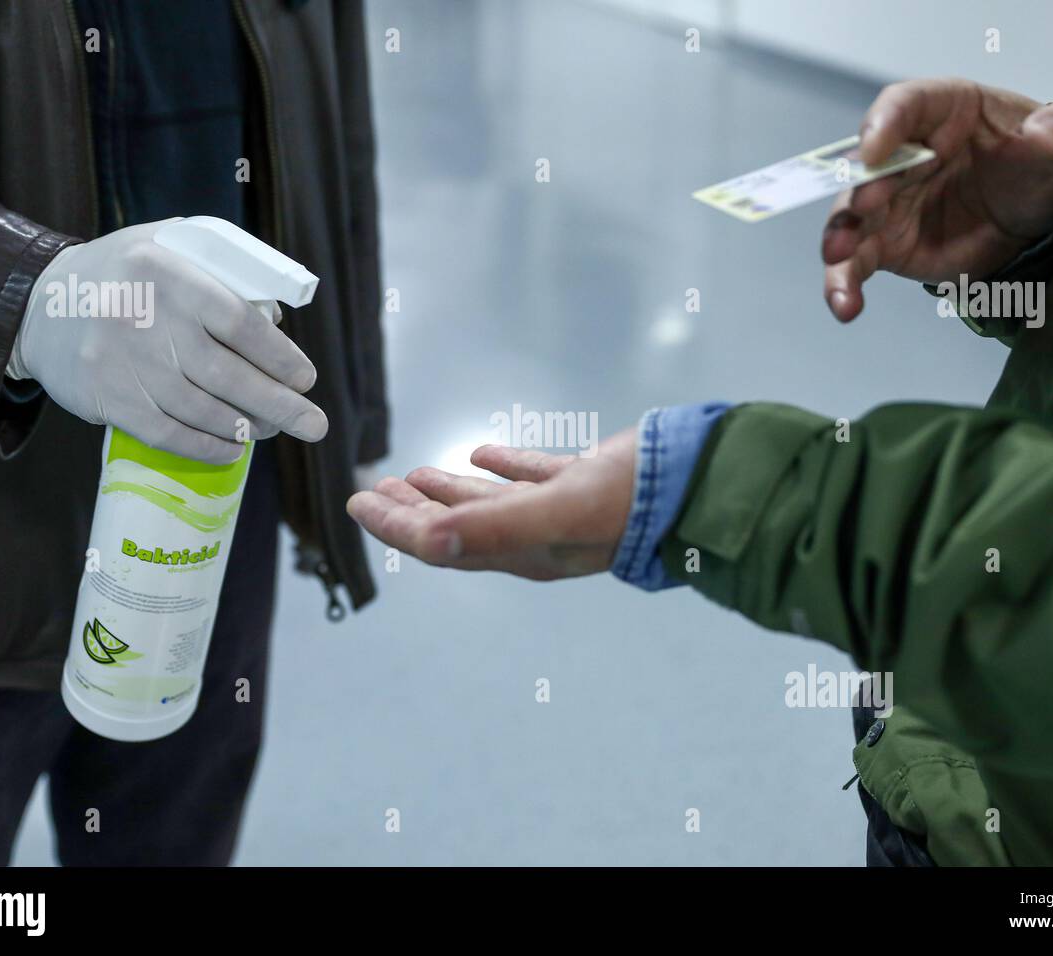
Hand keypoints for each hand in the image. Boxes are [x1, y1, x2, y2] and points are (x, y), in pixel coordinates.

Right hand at [9, 219, 328, 462]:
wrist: (39, 304)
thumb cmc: (128, 276)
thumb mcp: (170, 246)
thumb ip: (223, 271)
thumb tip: (277, 322)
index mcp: (169, 272)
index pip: (239, 322)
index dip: (279, 357)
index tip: (305, 379)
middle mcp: (145, 317)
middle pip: (227, 375)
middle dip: (280, 406)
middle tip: (314, 425)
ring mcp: (123, 362)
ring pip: (201, 409)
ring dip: (246, 427)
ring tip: (273, 431)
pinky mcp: (107, 397)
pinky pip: (167, 433)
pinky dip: (206, 446)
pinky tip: (232, 449)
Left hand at [346, 428, 636, 579]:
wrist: (695, 490)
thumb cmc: (626, 504)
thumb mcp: (555, 514)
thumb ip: (493, 528)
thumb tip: (429, 541)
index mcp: (518, 551)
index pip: (440, 543)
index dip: (395, 525)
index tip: (357, 502)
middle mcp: (533, 538)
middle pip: (454, 527)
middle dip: (411, 511)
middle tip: (373, 490)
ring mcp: (558, 512)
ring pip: (488, 504)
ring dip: (448, 492)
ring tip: (413, 475)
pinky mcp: (582, 485)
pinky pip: (530, 478)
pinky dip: (503, 467)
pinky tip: (483, 454)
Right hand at [822, 78, 1052, 321]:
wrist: (1046, 220)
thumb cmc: (1047, 165)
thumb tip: (1050, 133)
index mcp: (945, 112)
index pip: (906, 106)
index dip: (885, 124)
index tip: (874, 149)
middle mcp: (907, 155)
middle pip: (869, 166)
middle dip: (861, 187)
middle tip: (864, 206)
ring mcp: (893, 203)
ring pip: (852, 218)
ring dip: (840, 238)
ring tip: (839, 259)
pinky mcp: (890, 246)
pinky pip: (858, 263)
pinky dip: (844, 284)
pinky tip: (845, 306)